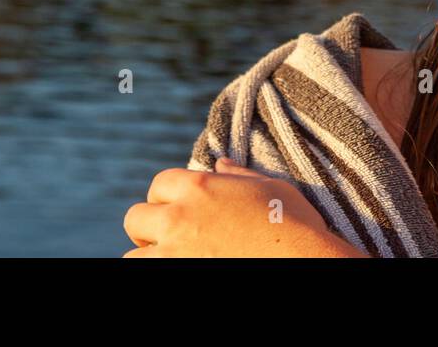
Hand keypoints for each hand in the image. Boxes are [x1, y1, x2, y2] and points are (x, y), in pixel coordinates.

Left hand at [123, 158, 366, 257]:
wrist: (303, 261)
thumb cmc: (294, 224)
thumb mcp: (269, 188)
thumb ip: (238, 175)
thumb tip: (221, 162)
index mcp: (199, 186)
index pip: (159, 184)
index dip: (169, 197)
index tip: (182, 209)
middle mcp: (178, 218)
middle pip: (135, 219)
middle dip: (150, 227)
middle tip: (172, 237)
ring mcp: (174, 254)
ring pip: (134, 256)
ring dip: (150, 255)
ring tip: (174, 257)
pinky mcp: (176, 275)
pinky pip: (147, 274)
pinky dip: (159, 269)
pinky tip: (181, 267)